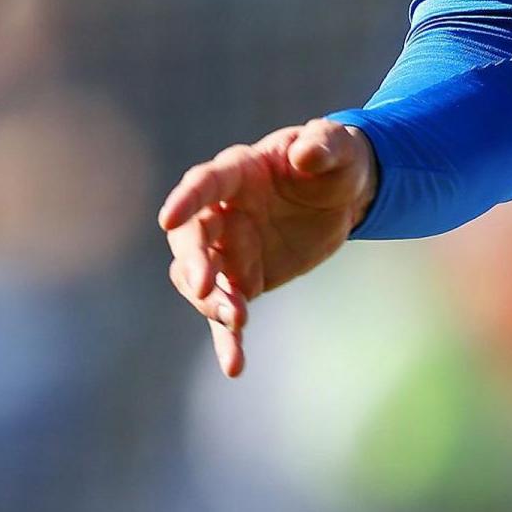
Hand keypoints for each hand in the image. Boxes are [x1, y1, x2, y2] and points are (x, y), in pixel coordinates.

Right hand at [155, 118, 376, 376]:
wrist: (343, 197)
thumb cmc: (335, 161)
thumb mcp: (339, 147)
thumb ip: (322, 144)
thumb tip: (305, 152)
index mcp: (238, 171)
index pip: (204, 183)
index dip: (185, 200)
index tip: (167, 219)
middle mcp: (222, 211)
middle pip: (193, 239)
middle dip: (195, 263)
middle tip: (207, 287)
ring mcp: (228, 250)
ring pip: (203, 281)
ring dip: (212, 303)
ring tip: (237, 322)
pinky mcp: (244, 281)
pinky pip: (227, 314)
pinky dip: (227, 339)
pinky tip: (234, 367)